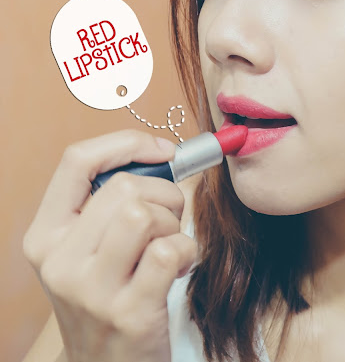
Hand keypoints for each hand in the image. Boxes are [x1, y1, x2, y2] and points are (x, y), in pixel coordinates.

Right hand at [23, 130, 197, 361]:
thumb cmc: (109, 296)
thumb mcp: (90, 251)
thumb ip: (111, 204)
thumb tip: (165, 155)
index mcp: (46, 235)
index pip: (77, 161)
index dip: (127, 144)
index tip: (163, 150)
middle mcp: (59, 260)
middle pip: (125, 187)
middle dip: (165, 194)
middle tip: (169, 220)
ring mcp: (91, 290)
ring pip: (145, 214)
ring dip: (173, 224)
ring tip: (169, 246)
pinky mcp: (129, 311)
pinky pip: (170, 250)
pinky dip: (187, 252)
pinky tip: (178, 269)